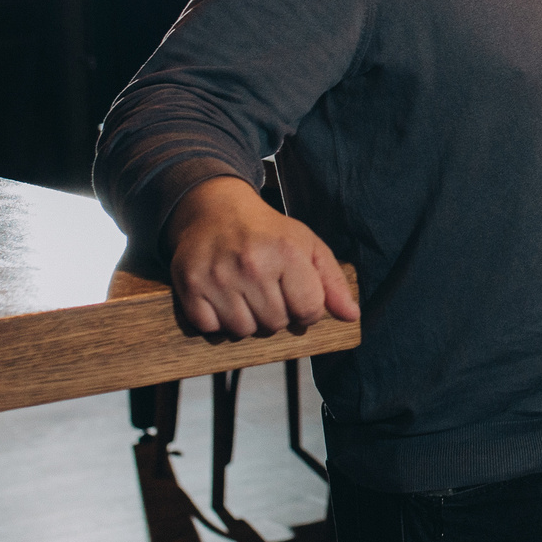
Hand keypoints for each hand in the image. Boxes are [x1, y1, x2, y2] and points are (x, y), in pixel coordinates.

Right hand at [163, 175, 360, 339]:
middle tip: (268, 290)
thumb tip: (351, 316)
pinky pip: (210, 328)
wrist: (216, 211)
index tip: (298, 296)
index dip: (307, 310)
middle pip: (275, 324)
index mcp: (288, 252)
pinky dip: (216, 320)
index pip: (309, 311)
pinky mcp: (190, 285)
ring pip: (243, 330)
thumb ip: (333, 283)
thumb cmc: (267, 232)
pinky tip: (222, 297)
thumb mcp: (308, 246)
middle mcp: (252, 264)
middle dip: (277, 314)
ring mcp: (218, 276)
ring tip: (246, 294)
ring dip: (247, 320)